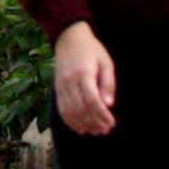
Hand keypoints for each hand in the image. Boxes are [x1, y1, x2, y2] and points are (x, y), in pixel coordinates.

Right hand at [53, 20, 117, 137]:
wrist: (68, 37)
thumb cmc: (91, 50)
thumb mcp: (106, 63)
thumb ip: (108, 84)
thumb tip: (109, 105)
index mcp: (84, 74)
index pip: (92, 100)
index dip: (102, 115)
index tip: (112, 123)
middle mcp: (70, 81)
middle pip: (81, 109)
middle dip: (94, 123)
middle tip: (105, 130)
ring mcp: (61, 85)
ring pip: (69, 111)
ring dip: (82, 124)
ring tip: (95, 131)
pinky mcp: (56, 88)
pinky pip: (61, 108)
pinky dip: (70, 121)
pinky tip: (80, 128)